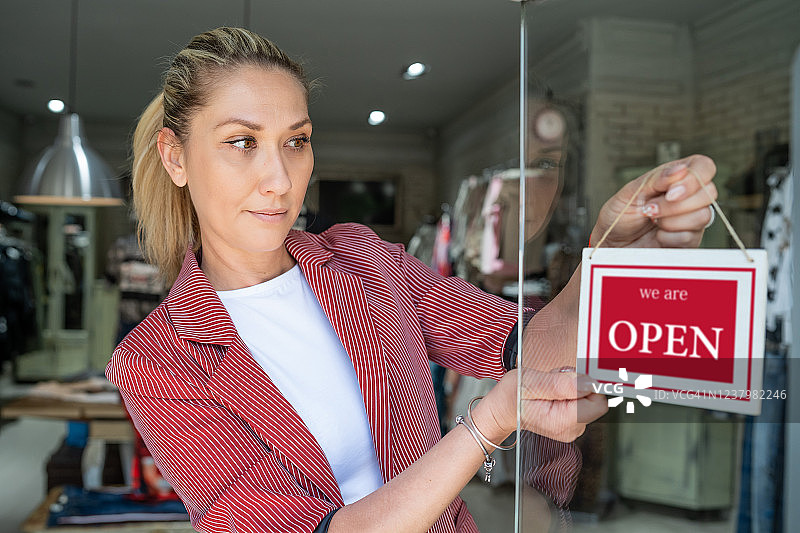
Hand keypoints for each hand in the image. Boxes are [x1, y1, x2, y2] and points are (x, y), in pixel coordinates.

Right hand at [477, 369, 607, 443]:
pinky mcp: (571, 422)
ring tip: (549, 386)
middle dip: (578, 383)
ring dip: (572, 385)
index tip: (573, 376)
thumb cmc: (510, 397)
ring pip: (587, 398)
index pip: (597, 403)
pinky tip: (552, 391)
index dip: (588, 384)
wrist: (501, 410)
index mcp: (561, 421)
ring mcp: (572, 427)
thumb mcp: (531, 383)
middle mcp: (571, 429)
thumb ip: (561, 384)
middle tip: (554, 380)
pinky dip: (569, 391)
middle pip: (594, 400)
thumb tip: (589, 383)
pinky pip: (580, 401)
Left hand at [590, 155, 716, 248]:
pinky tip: (657, 235)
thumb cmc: (619, 216)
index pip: (703, 166)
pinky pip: (691, 237)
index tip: (670, 193)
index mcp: (675, 178)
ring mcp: (691, 219)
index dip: (694, 178)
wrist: (613, 244)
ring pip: (703, 216)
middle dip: (675, 205)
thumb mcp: (630, 192)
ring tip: (652, 222)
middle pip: (709, 192)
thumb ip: (655, 180)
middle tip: (650, 210)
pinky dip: (668, 236)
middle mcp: (688, 196)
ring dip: (671, 221)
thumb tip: (680, 169)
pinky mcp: (689, 240)